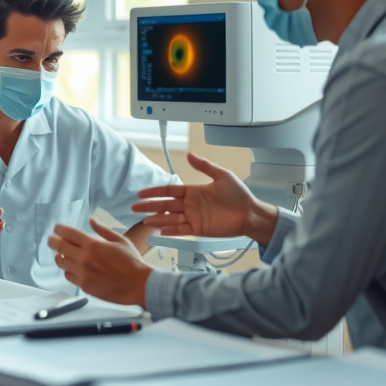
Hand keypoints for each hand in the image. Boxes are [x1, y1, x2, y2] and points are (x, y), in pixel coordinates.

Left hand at [47, 218, 151, 305]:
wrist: (139, 286)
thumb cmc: (132, 262)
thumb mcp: (120, 240)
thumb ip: (102, 229)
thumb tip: (90, 219)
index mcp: (93, 245)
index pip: (67, 233)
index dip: (59, 229)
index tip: (57, 228)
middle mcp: (85, 259)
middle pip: (59, 247)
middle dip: (52, 241)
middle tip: (51, 239)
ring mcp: (83, 274)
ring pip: (62, 263)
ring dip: (59, 256)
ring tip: (61, 254)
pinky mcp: (85, 286)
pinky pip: (69, 276)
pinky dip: (68, 270)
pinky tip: (73, 267)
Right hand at [132, 152, 278, 244]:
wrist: (250, 214)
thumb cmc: (239, 195)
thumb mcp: (222, 175)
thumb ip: (204, 166)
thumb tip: (189, 154)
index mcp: (193, 191)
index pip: (169, 190)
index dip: (155, 191)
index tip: (142, 193)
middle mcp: (190, 205)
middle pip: (165, 204)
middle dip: (150, 206)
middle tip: (134, 207)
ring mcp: (193, 217)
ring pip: (170, 218)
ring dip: (157, 219)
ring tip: (144, 220)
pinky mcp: (198, 230)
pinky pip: (181, 230)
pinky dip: (170, 231)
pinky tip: (159, 231)